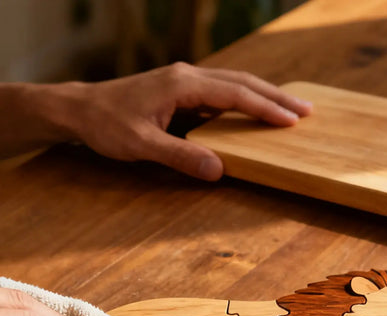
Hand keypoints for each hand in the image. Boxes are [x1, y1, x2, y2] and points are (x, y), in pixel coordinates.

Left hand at [59, 62, 311, 180]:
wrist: (79, 109)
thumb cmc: (106, 125)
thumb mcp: (141, 145)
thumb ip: (180, 156)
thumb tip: (218, 169)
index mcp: (182, 84)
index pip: (235, 95)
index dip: (265, 108)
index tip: (292, 120)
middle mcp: (186, 76)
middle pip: (241, 82)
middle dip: (275, 97)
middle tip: (307, 110)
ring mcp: (182, 80)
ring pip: (232, 84)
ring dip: (261, 96)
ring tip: (289, 109)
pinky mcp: (178, 89)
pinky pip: (219, 91)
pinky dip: (242, 99)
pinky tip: (252, 110)